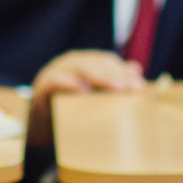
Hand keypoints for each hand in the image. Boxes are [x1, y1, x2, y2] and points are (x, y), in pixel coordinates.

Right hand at [27, 50, 145, 144]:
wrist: (41, 119)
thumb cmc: (72, 105)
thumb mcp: (94, 96)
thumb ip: (112, 83)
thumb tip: (136, 70)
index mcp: (86, 62)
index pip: (107, 62)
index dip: (124, 71)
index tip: (140, 86)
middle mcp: (72, 63)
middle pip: (96, 64)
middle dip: (115, 75)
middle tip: (129, 88)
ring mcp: (56, 71)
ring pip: (79, 68)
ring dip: (98, 77)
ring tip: (115, 88)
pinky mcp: (42, 85)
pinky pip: (55, 81)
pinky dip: (68, 83)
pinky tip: (81, 90)